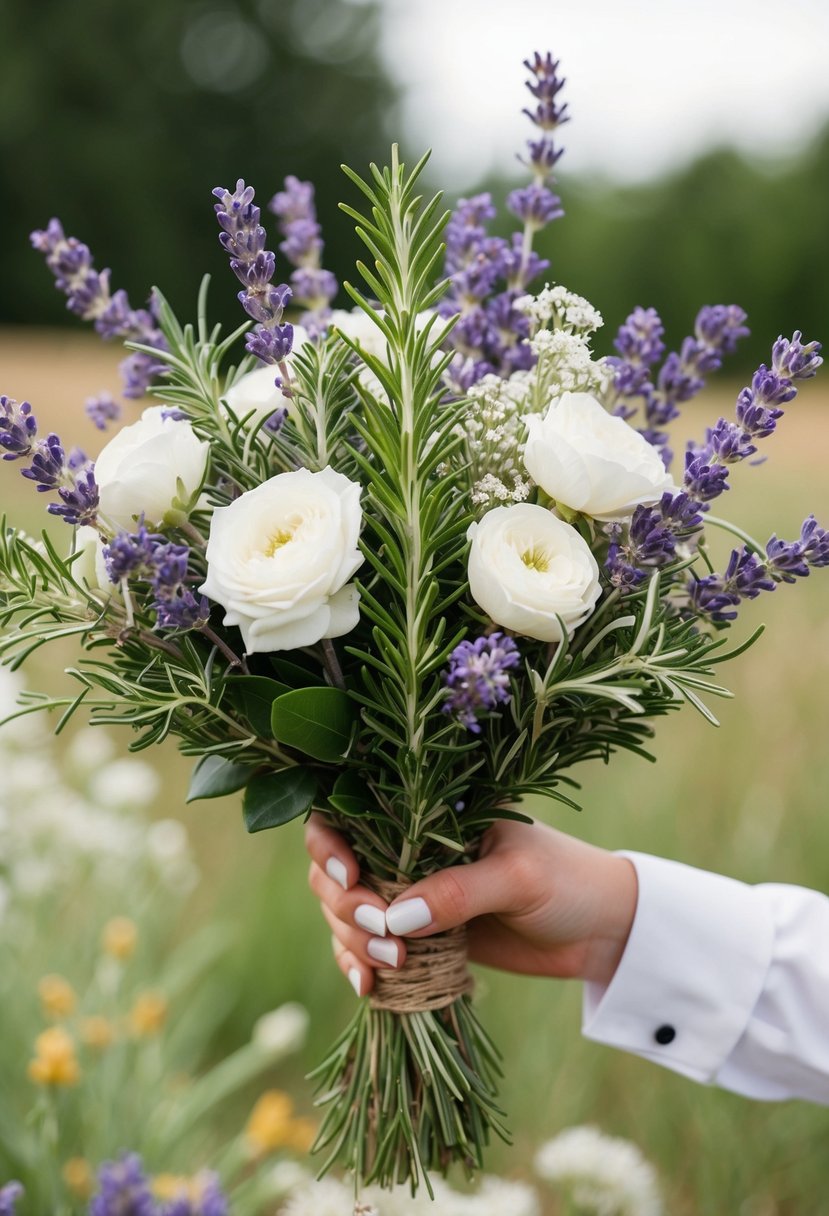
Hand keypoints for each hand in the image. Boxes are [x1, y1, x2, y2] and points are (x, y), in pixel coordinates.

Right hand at [305, 814, 637, 997]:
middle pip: (334, 872)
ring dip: (352, 941)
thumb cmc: (568, 882)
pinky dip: (359, 968)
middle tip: (384, 935)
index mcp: (427, 815)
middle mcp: (408, 851)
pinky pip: (368, 952)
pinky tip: (369, 988)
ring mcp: (410, 896)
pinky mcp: (419, 939)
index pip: (349, 814)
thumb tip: (394, 918)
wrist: (603, 932)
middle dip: (345, 906)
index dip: (329, 843)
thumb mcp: (518, 877)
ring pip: (345, 915)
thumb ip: (459, 892)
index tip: (350, 877)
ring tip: (391, 966)